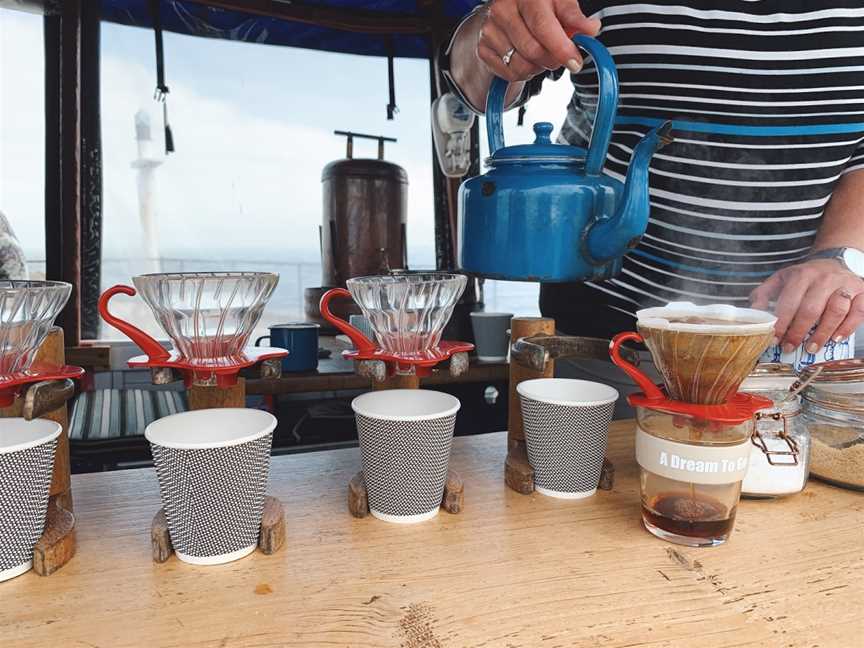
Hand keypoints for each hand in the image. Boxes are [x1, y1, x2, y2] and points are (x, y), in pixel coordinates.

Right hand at [476, 0, 600, 82]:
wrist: (510, 8)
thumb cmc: (539, 5)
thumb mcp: (559, 2)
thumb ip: (575, 17)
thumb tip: (591, 29)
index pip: (543, 27)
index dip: (562, 48)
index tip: (575, 62)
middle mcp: (502, 10)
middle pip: (532, 50)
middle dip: (552, 60)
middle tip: (560, 57)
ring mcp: (489, 30)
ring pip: (521, 66)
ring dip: (538, 68)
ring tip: (542, 56)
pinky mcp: (483, 48)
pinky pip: (509, 74)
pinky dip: (523, 73)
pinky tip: (527, 59)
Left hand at [750, 259, 863, 352]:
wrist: (834, 262)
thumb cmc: (805, 276)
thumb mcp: (780, 279)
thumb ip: (764, 294)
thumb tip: (753, 312)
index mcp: (802, 275)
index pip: (789, 303)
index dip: (781, 324)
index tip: (774, 340)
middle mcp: (825, 279)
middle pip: (811, 309)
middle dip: (798, 332)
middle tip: (790, 347)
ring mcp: (845, 285)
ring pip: (836, 311)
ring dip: (823, 333)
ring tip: (811, 348)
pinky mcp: (862, 292)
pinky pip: (859, 311)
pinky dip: (848, 327)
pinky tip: (837, 338)